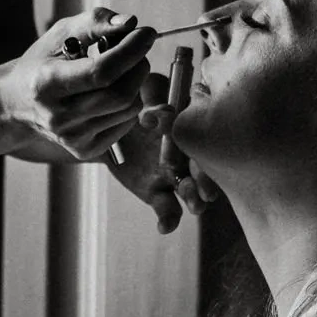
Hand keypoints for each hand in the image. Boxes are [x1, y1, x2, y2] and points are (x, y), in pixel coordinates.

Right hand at [0, 9, 154, 161]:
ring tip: (119, 69)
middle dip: (139, 66)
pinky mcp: (84, 149)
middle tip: (137, 49)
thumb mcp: (60, 33)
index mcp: (47, 83)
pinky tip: (111, 91)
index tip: (146, 33)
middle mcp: (59, 117)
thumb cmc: (42, 63)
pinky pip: (126, 123)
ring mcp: (72, 138)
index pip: (101, 72)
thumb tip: (130, 23)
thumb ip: (95, 22)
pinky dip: (129, 102)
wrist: (17, 103)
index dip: (131, 51)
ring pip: (129, 109)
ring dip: (136, 83)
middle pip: (121, 94)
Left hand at [119, 76, 221, 229]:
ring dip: (195, 198)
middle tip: (207, 188)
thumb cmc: (133, 100)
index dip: (201, 138)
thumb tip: (155, 114)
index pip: (204, 131)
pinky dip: (169, 220)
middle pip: (205, 167)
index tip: (189, 143)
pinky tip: (164, 226)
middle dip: (208, 178)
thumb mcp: (142, 89)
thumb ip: (152, 94)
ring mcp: (176, 174)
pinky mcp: (158, 192)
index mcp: (193, 123)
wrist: (108, 125)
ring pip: (193, 190)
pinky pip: (168, 209)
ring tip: (196, 204)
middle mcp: (190, 151)